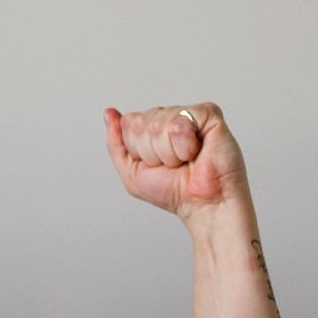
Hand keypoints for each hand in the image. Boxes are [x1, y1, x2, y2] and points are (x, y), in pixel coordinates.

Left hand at [102, 102, 247, 227]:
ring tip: (185, 160)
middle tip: (172, 164)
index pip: (129, 123)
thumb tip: (109, 113)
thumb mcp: (131, 172)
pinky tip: (196, 152)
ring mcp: (189, 114)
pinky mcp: (209, 114)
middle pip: (140, 122)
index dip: (137, 150)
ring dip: (168, 153)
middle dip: (151, 152)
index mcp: (153, 127)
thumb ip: (116, 143)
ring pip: (159, 124)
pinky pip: (180, 123)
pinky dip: (184, 146)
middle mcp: (170, 117)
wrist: (202, 203)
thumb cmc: (173, 191)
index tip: (155, 164)